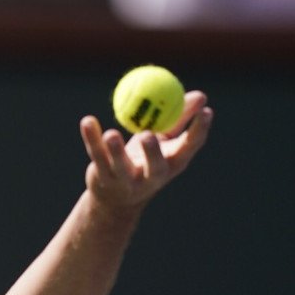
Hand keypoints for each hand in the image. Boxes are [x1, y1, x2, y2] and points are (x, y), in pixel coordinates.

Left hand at [80, 90, 212, 211]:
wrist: (115, 197)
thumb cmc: (145, 161)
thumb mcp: (163, 142)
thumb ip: (178, 119)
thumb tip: (201, 96)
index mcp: (171, 165)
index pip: (189, 148)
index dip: (199, 130)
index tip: (206, 111)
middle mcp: (151, 177)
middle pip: (155, 167)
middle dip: (152, 152)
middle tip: (149, 135)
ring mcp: (126, 181)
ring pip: (120, 166)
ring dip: (115, 150)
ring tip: (112, 135)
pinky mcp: (103, 178)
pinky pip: (97, 155)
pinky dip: (92, 138)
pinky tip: (88, 122)